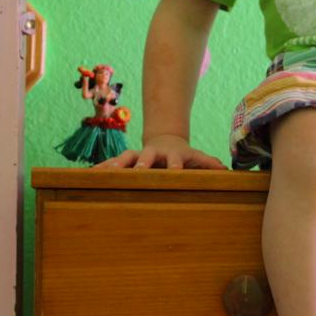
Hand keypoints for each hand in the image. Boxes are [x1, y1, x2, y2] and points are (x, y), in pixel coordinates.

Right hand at [98, 133, 227, 169]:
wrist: (165, 140)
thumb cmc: (183, 155)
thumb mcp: (197, 158)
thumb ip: (209, 163)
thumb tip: (225, 171)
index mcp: (172, 155)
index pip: (174, 162)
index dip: (175, 167)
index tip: (175, 173)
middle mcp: (153, 154)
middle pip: (147, 158)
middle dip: (142, 165)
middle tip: (139, 172)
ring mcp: (138, 155)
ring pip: (125, 159)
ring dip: (116, 165)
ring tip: (105, 173)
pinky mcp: (126, 160)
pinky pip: (112, 164)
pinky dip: (102, 169)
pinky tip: (89, 175)